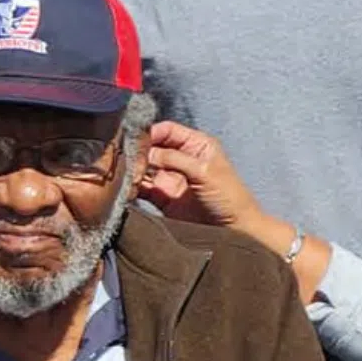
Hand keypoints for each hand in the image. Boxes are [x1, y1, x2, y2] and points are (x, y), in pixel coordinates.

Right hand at [140, 123, 264, 229]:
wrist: (234, 230)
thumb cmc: (230, 197)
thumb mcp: (205, 171)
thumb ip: (174, 158)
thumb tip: (146, 152)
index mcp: (196, 145)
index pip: (167, 130)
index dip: (151, 132)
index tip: (135, 139)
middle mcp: (181, 158)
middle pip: (151, 147)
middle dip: (138, 151)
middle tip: (130, 160)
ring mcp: (171, 177)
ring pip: (144, 168)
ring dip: (133, 170)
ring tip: (128, 175)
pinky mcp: (163, 197)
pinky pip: (142, 189)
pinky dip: (132, 188)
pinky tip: (127, 188)